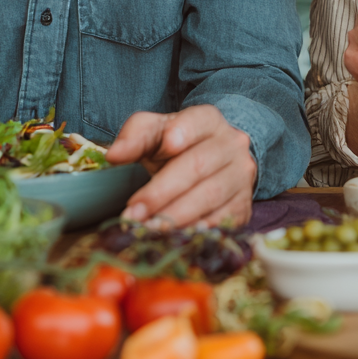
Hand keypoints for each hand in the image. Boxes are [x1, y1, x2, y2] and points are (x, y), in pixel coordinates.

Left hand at [106, 104, 255, 226]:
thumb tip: (114, 155)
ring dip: (175, 216)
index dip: (183, 132)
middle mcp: (232, 145)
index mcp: (209, 120)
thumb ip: (135, 136)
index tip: (166, 146)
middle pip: (198, 165)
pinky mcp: (243, 206)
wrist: (214, 162)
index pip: (198, 121)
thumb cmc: (177, 146)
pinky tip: (174, 238)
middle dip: (163, 191)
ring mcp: (241, 177)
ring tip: (147, 228)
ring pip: (210, 196)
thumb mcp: (155, 132)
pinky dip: (195, 231)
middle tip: (134, 212)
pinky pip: (222, 221)